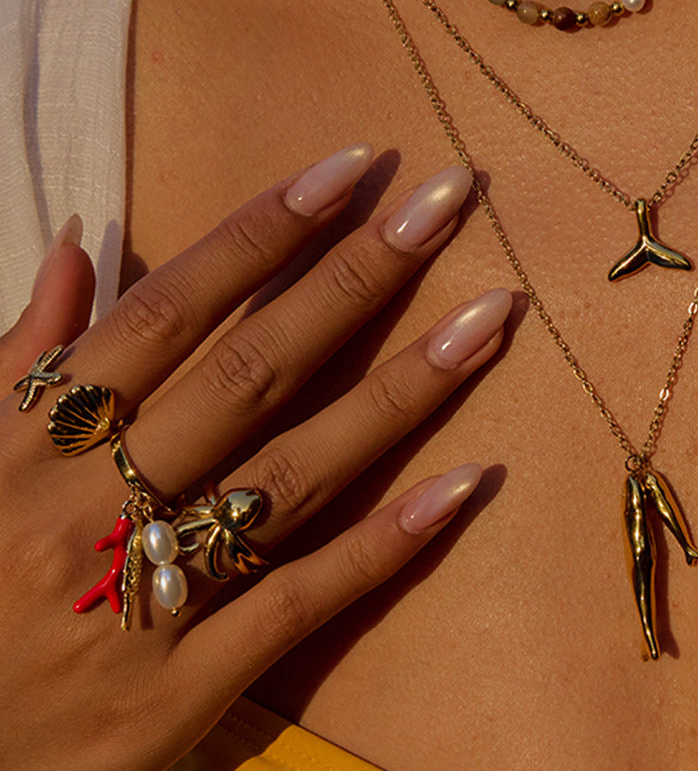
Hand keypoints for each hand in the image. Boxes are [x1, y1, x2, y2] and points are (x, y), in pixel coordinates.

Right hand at [0, 144, 507, 770]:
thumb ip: (21, 356)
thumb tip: (77, 238)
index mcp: (27, 444)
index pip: (168, 310)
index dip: (263, 232)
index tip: (351, 168)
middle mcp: (87, 509)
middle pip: (252, 372)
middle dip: (357, 277)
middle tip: (450, 202)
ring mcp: (142, 601)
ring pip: (294, 473)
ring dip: (401, 389)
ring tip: (491, 318)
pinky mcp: (179, 690)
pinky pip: (299, 601)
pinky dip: (384, 541)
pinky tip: (465, 481)